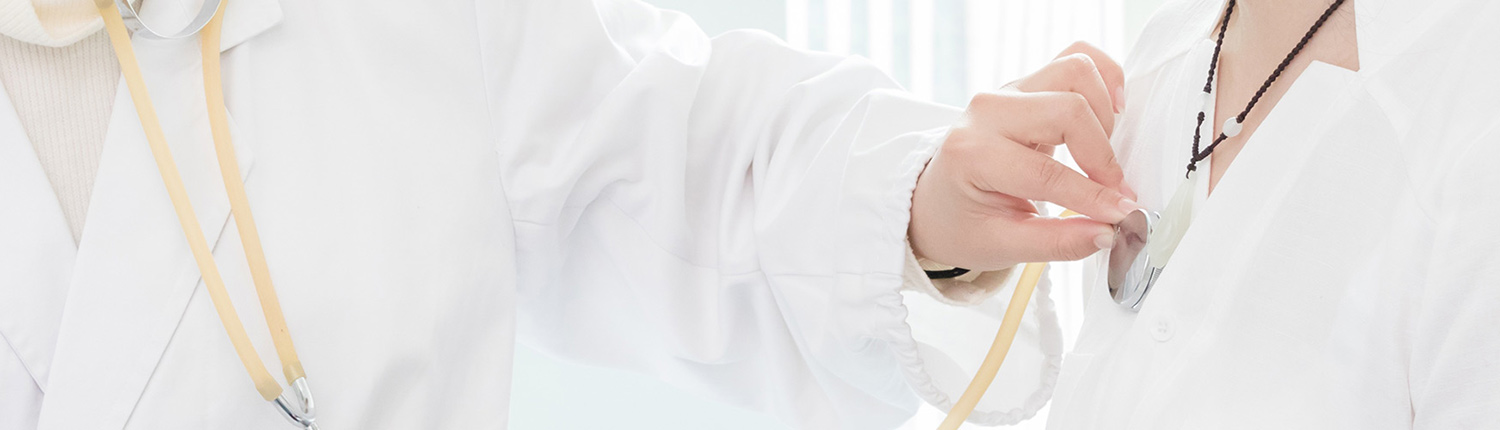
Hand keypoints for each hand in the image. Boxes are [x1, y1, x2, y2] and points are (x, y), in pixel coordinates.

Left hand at [909, 42, 1138, 270]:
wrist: (936, 200)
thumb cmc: (961, 221)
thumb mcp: (1000, 246)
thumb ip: (1055, 242)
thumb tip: (1107, 232)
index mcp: (971, 153)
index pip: (1046, 172)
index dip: (1092, 196)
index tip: (1121, 215)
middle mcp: (987, 111)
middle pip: (1068, 108)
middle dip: (1101, 152)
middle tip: (1112, 190)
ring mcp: (1008, 91)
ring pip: (1076, 70)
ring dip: (1103, 113)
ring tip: (1103, 154)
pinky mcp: (1027, 84)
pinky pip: (1074, 57)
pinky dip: (1103, 78)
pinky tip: (1110, 113)